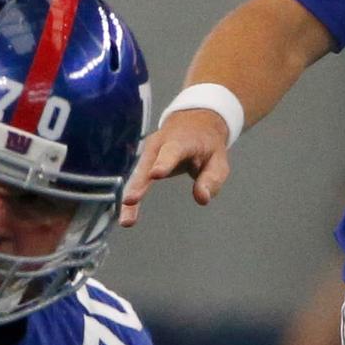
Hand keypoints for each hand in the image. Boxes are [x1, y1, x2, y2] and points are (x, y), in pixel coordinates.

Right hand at [120, 105, 233, 226]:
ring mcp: (149, 152)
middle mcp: (160, 144)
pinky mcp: (143, 162)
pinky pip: (136, 181)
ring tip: (126, 221)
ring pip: (138, 175)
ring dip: (131, 197)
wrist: (193, 123)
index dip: (164, 162)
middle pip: (147, 165)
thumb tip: (202, 199)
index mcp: (181, 140)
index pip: (173, 151)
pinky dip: (131, 198)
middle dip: (138, 183)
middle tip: (130, 200)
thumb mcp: (218, 160)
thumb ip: (211, 179)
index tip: (155, 174)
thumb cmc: (206, 145)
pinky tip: (126, 216)